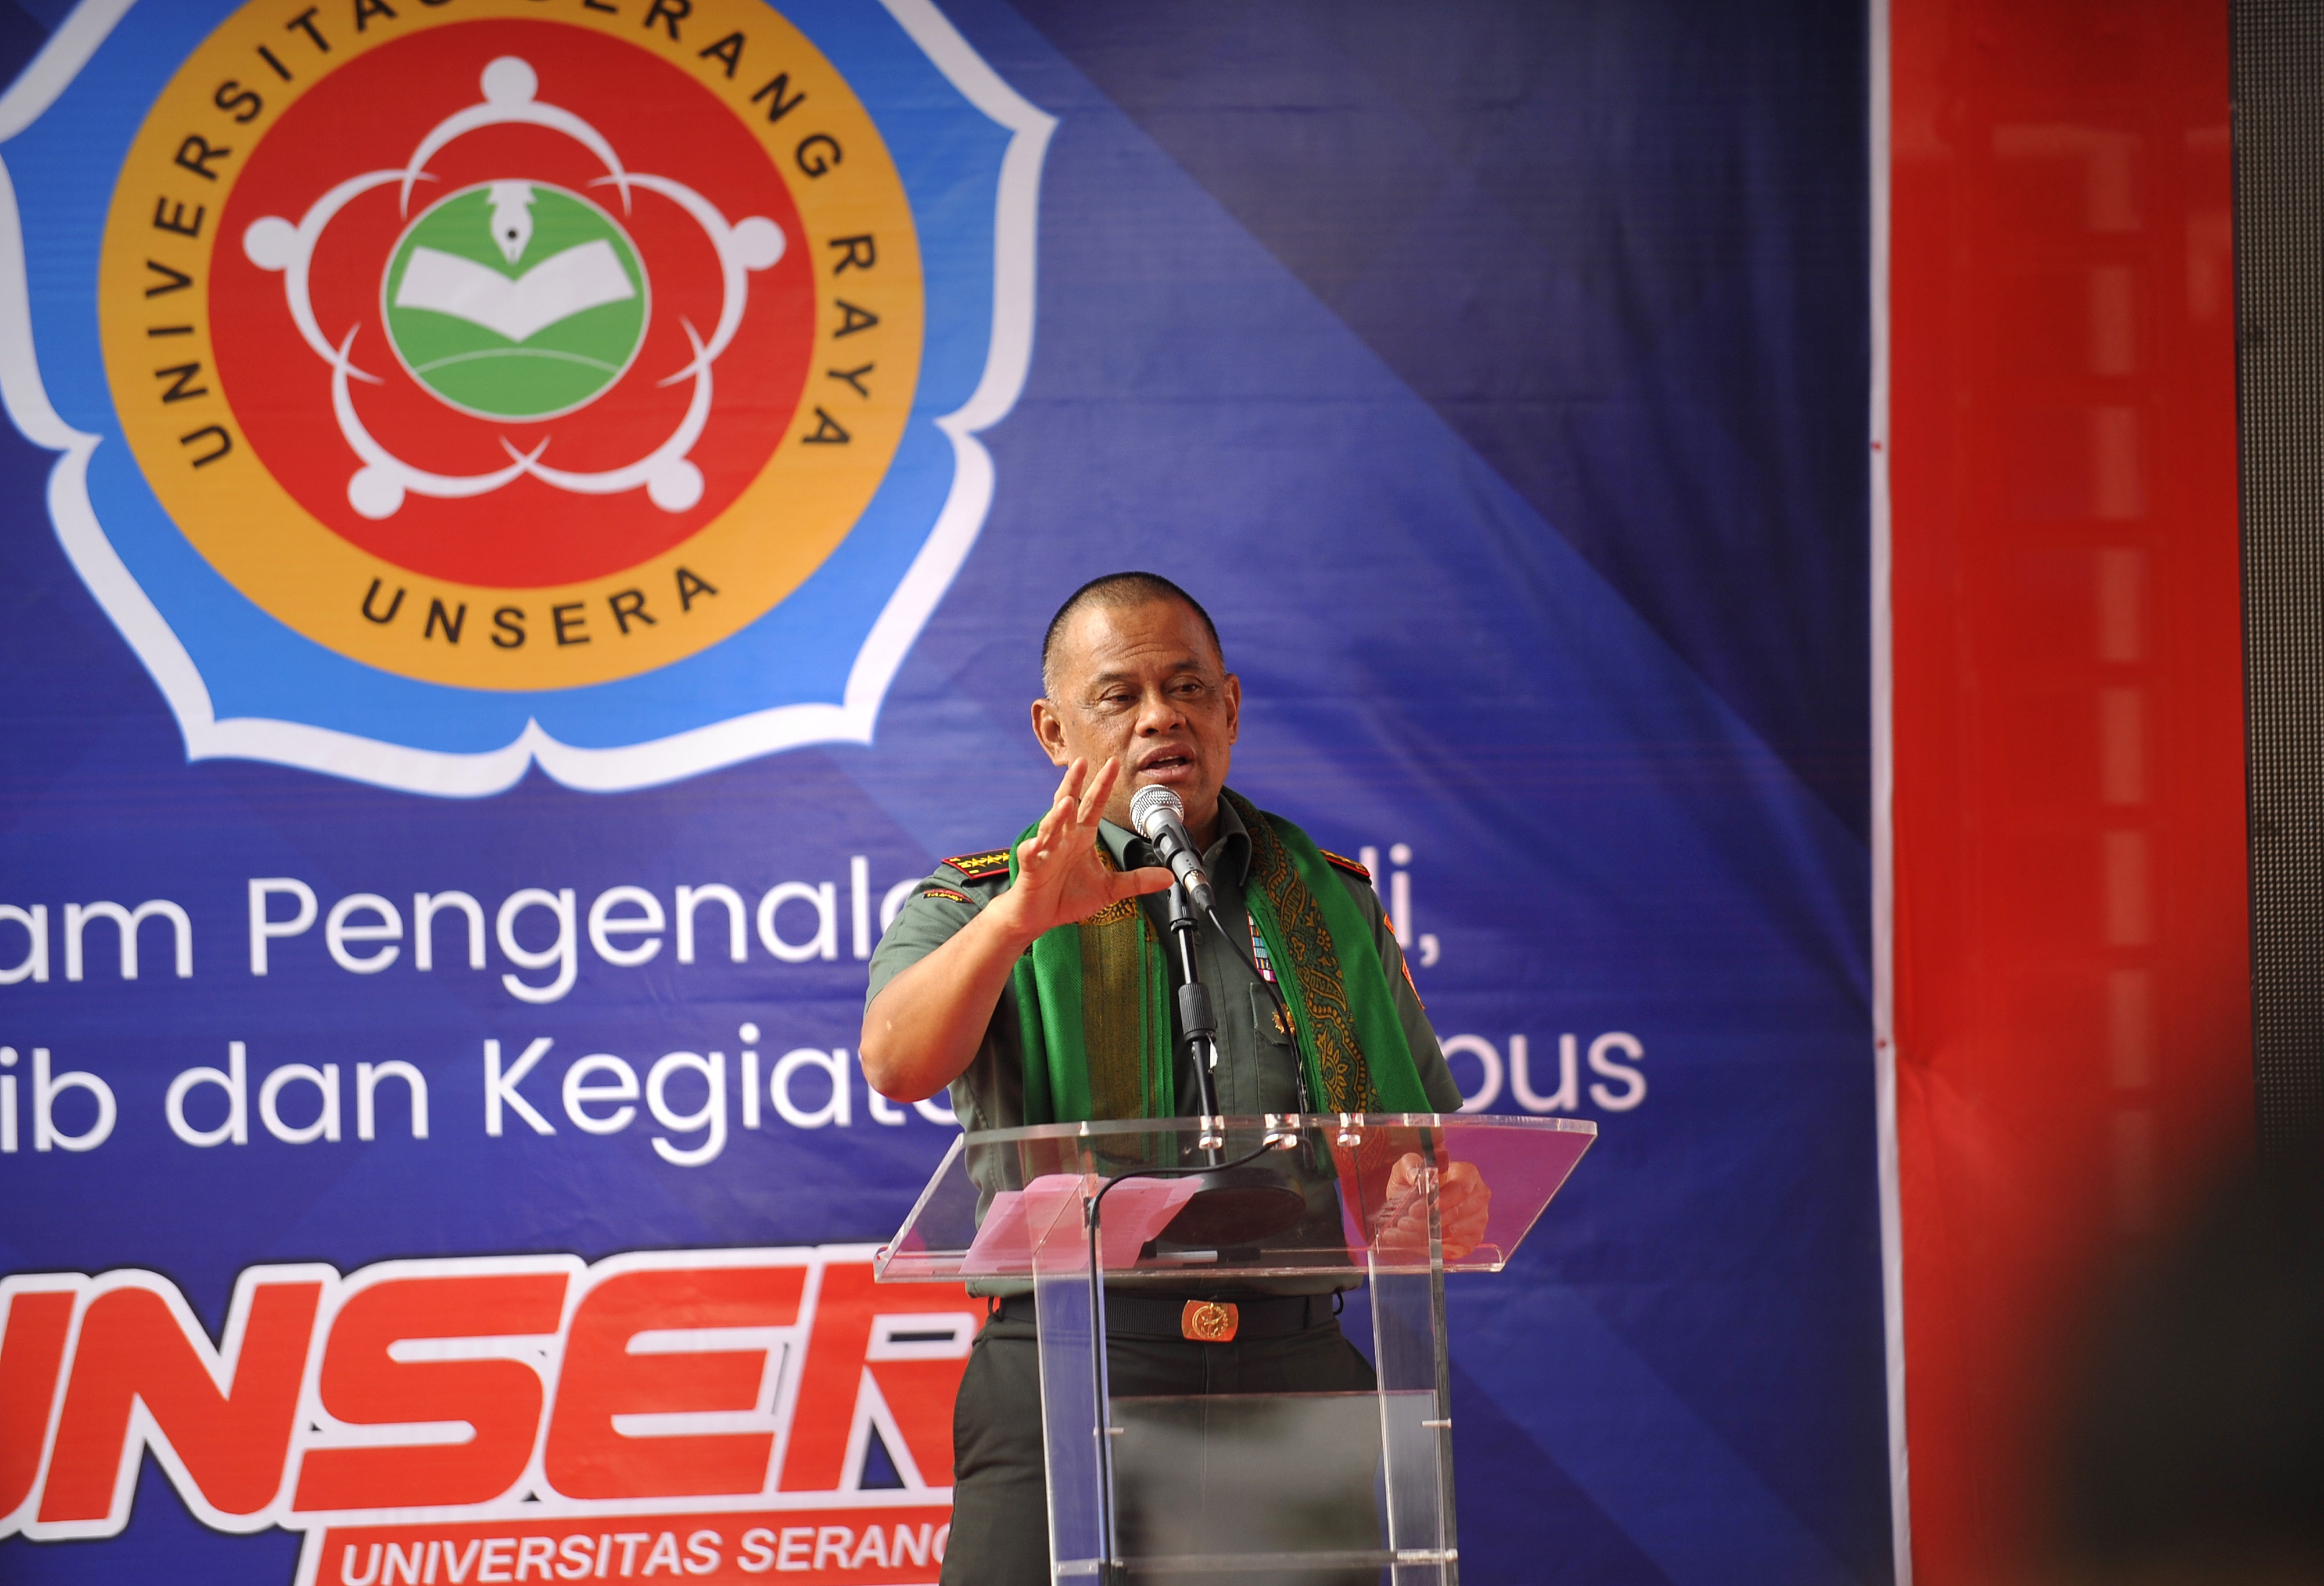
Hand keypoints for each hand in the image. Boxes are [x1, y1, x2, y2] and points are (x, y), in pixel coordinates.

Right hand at [995, 757, 1173, 942]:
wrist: (1039, 915)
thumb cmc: (1067, 896)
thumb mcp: (1110, 889)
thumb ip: (1137, 880)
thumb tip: (1168, 877)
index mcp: (1082, 836)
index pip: (1094, 805)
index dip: (1103, 784)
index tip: (1114, 763)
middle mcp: (1063, 838)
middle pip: (1068, 805)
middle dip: (1074, 783)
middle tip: (1081, 762)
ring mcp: (1045, 851)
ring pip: (1050, 827)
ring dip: (1057, 815)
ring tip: (1067, 801)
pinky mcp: (1032, 869)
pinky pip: (1032, 857)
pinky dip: (1032, 850)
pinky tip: (1034, 846)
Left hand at [1372, 1154, 1491, 1262]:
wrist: (1414, 1204)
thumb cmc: (1414, 1183)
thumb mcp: (1406, 1167)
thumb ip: (1409, 1165)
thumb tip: (1415, 1175)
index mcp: (1468, 1174)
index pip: (1461, 1188)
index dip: (1440, 1201)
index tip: (1416, 1209)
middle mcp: (1478, 1197)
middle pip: (1458, 1212)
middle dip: (1428, 1221)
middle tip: (1404, 1223)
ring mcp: (1478, 1220)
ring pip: (1454, 1232)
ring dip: (1426, 1235)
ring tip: (1404, 1232)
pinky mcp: (1473, 1240)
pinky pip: (1455, 1247)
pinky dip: (1433, 1247)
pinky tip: (1416, 1242)